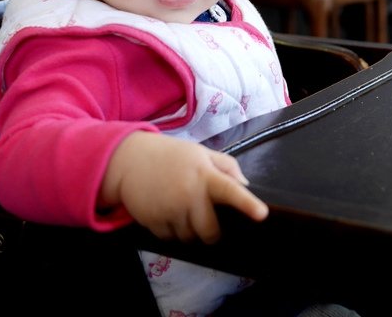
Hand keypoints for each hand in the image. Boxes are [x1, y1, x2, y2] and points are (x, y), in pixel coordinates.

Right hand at [100, 131, 268, 242]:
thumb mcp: (200, 152)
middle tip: (206, 220)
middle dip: (211, 232)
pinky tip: (166, 212)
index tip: (262, 214)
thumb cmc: (171, 156)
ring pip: (189, 238)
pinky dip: (171, 231)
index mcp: (205, 175)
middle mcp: (189, 194)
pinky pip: (170, 239)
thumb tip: (245, 185)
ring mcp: (170, 209)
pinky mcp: (153, 221)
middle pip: (210, 232)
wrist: (130, 159)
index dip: (247, 204)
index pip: (230, 190)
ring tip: (181, 210)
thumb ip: (226, 166)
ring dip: (189, 231)